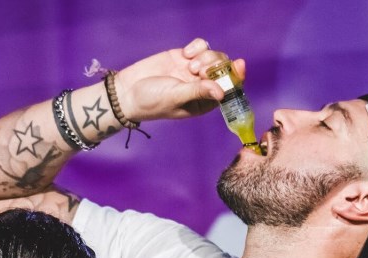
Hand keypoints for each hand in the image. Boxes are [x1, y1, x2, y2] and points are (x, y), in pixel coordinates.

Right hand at [113, 38, 246, 122]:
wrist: (128, 91)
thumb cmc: (151, 101)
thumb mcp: (176, 97)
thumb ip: (198, 92)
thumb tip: (222, 92)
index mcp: (205, 102)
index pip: (228, 88)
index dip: (236, 76)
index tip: (239, 64)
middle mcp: (202, 86)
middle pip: (223, 69)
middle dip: (215, 65)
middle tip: (197, 70)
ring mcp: (194, 70)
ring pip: (213, 55)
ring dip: (205, 56)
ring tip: (189, 65)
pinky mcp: (184, 57)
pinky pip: (200, 46)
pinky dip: (196, 47)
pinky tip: (184, 54)